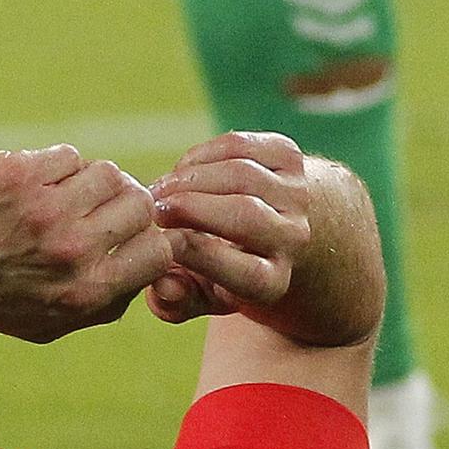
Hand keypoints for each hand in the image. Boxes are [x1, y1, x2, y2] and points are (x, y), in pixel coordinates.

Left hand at [0, 146, 174, 342]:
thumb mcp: (34, 322)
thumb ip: (93, 304)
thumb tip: (136, 274)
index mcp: (84, 297)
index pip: (159, 254)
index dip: (146, 238)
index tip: (120, 232)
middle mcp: (72, 258)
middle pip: (140, 208)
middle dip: (119, 202)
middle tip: (85, 206)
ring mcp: (49, 214)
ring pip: (108, 175)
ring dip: (85, 179)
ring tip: (52, 194)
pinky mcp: (23, 176)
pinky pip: (67, 157)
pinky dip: (51, 164)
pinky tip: (22, 181)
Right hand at [145, 132, 311, 325]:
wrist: (267, 232)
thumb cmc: (219, 270)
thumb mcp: (198, 296)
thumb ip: (174, 302)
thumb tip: (162, 285)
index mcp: (272, 282)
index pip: (241, 270)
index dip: (194, 252)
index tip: (159, 241)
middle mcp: (293, 238)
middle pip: (244, 214)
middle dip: (190, 207)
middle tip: (153, 209)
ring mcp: (296, 194)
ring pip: (240, 174)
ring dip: (190, 178)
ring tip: (160, 190)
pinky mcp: (290, 157)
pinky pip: (240, 147)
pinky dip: (202, 155)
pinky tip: (182, 171)